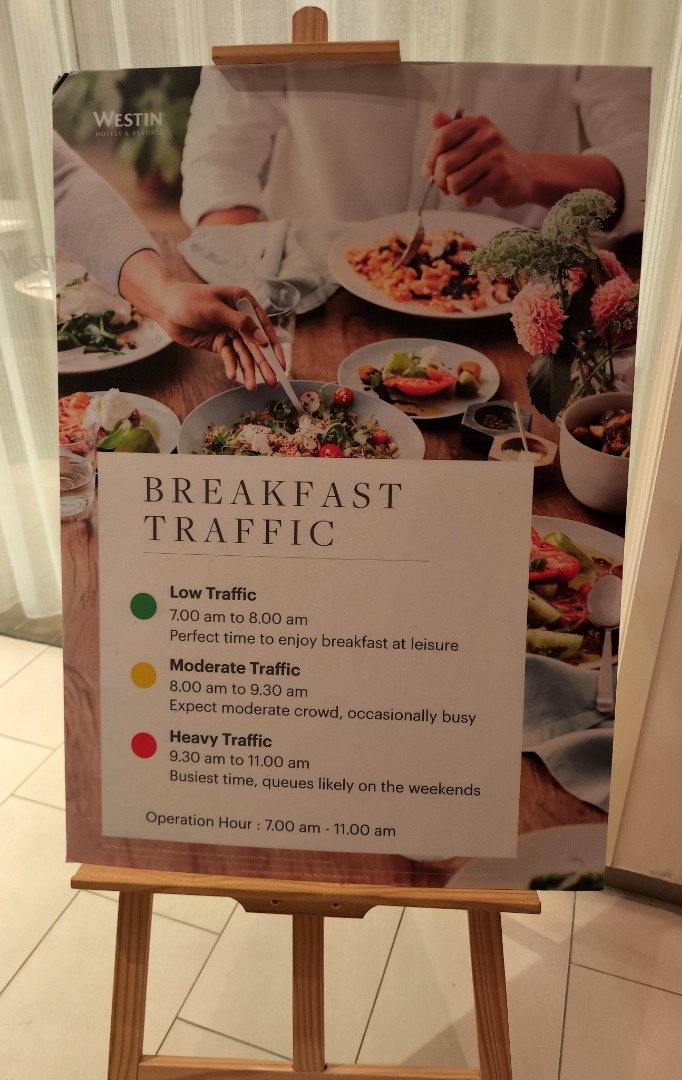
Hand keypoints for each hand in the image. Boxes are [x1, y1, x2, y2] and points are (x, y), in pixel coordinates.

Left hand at [118, 251, 284, 389]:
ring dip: (248, 370)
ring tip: (253, 386)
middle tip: (272, 382)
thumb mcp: (216, 309)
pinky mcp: (219, 343)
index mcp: (243, 303)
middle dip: (263, 364)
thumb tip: (264, 340)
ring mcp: (230, 331)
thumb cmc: (190, 300)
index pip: (264, 326)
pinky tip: (233, 376)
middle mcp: (240, 318)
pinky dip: (232, 366)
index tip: (281, 364)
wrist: (165, 307)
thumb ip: (241, 324)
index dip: (274, 347)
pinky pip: (229, 357)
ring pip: (243, 354)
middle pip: (256, 344)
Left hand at [423, 110, 536, 208]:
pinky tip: (477, 194)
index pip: (442, 137)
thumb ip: (451, 130)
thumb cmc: (491, 159)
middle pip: (445, 163)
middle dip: (439, 180)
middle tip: (444, 186)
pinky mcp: (501, 177)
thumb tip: (434, 115)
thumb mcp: (472, 140)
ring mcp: (496, 156)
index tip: (427, 171)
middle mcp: (487, 136)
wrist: (525, 174)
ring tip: (462, 190)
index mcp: (477, 123)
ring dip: (454, 192)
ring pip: (455, 182)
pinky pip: (469, 195)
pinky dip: (468, 199)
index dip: (429, 157)